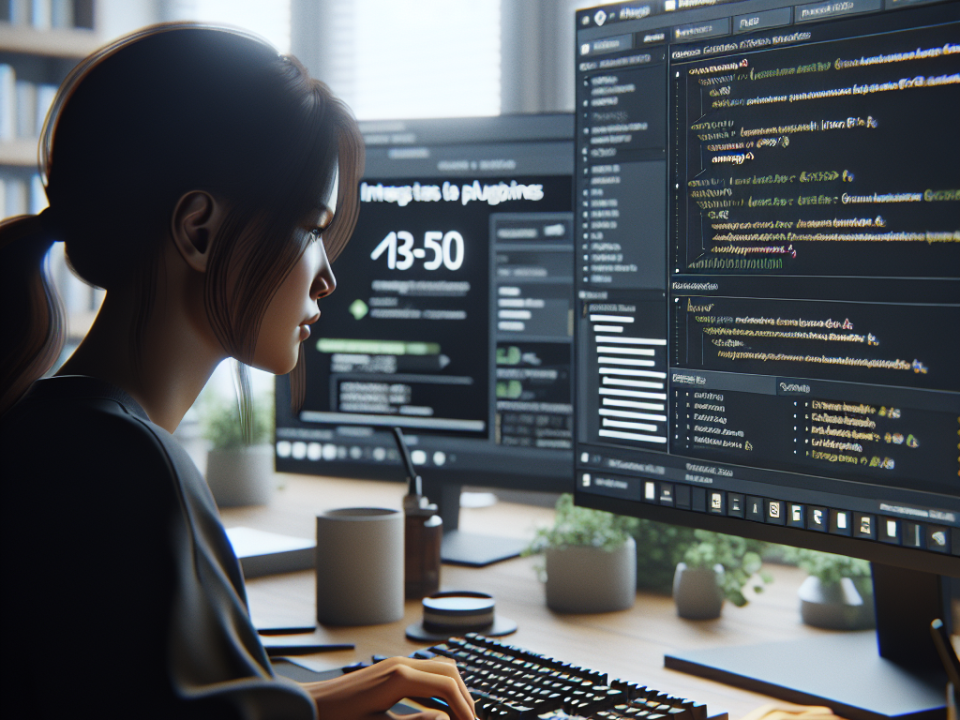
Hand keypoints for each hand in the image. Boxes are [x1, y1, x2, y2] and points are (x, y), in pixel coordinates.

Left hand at [301, 656, 475, 719]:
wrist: (308, 704)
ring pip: (440, 667)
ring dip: (455, 688)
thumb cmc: (337, 719)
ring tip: (461, 715)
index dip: (464, 708)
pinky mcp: (391, 669)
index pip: (446, 687)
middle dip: (465, 696)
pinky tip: (440, 707)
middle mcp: (400, 664)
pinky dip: (440, 685)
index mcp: (398, 678)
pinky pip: (426, 670)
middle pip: (449, 671)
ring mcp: (395, 663)